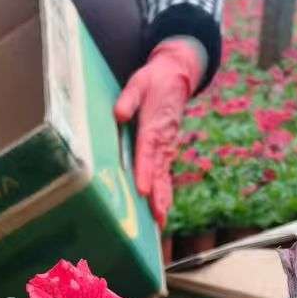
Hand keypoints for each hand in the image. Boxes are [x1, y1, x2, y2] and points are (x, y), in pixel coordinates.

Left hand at [114, 39, 204, 227]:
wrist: (176, 75)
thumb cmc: (153, 81)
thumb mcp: (139, 82)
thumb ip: (129, 99)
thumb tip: (120, 115)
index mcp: (154, 125)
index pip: (147, 152)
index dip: (144, 172)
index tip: (142, 189)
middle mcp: (162, 141)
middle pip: (159, 172)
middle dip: (158, 196)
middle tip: (157, 218)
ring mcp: (167, 148)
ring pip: (164, 177)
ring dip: (163, 200)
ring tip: (161, 222)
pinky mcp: (167, 152)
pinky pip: (166, 175)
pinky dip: (165, 194)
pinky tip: (162, 211)